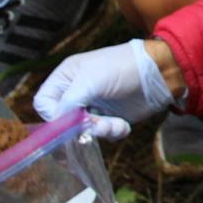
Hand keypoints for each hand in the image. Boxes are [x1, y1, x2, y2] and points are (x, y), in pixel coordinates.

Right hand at [32, 38, 175, 136]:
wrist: (159, 73)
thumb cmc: (123, 67)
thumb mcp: (91, 79)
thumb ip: (70, 101)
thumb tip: (57, 122)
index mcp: (66, 77)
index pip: (44, 102)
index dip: (53, 115)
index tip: (69, 120)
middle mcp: (77, 92)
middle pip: (63, 121)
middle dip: (80, 126)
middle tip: (97, 124)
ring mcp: (94, 107)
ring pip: (83, 131)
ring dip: (100, 131)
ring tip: (115, 123)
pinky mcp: (110, 118)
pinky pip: (102, 135)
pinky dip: (113, 132)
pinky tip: (124, 125)